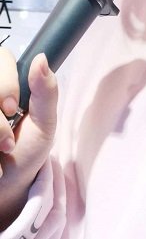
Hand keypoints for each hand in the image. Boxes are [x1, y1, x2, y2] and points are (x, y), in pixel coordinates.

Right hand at [0, 48, 57, 228]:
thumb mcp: (45, 121)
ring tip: (3, 146)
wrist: (7, 183)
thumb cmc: (28, 148)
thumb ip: (46, 91)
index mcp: (10, 80)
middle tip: (7, 127)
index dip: (5, 82)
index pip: (2, 57)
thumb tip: (41, 58)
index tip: (14, 106)